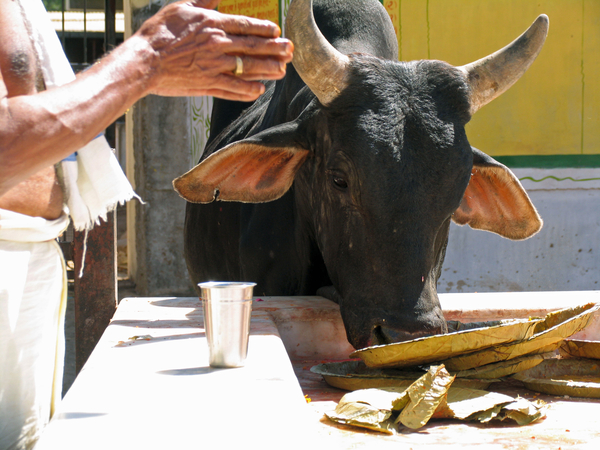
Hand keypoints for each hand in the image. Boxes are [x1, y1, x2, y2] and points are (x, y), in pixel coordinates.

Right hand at [137, 0, 293, 100]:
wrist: (144, 61)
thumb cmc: (159, 33)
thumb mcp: (181, 8)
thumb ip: (204, 1)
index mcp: (213, 24)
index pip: (246, 25)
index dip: (264, 29)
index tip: (277, 31)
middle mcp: (218, 46)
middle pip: (253, 47)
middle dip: (275, 49)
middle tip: (290, 51)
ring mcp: (215, 67)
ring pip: (248, 69)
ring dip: (268, 70)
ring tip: (282, 71)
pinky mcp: (208, 85)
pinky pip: (233, 89)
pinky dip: (247, 91)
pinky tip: (259, 90)